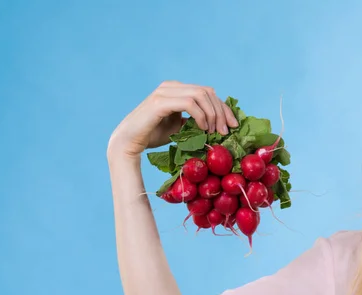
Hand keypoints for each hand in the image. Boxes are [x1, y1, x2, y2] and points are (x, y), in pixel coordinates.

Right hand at [107, 80, 239, 157]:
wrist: (128, 142)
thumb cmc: (152, 136)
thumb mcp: (180, 127)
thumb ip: (194, 121)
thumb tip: (217, 125)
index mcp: (177, 89)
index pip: (207, 92)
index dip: (223, 108)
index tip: (233, 125)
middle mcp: (171, 86)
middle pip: (207, 92)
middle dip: (221, 111)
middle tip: (225, 131)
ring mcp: (165, 92)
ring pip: (201, 95)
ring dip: (212, 114)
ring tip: (214, 132)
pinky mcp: (160, 102)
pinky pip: (189, 103)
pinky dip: (201, 116)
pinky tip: (203, 129)